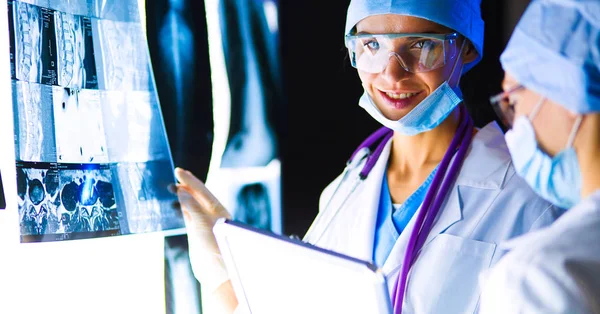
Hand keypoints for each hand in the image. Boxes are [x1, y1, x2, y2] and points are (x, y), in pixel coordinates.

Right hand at [175, 167, 231, 291]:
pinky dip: (181, 209)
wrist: (215, 271)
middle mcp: (212, 215)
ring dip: (182, 197)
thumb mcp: (202, 223)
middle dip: (186, 186)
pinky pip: (188, 216)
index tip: (178, 171)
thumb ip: (192, 206)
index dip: (190, 180)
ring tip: (171, 189)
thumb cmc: (213, 246)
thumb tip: (182, 191)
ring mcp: (204, 224)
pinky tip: (174, 205)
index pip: (202, 190)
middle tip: (173, 177)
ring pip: (192, 205)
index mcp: (218, 209)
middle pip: (197, 196)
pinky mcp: (197, 233)